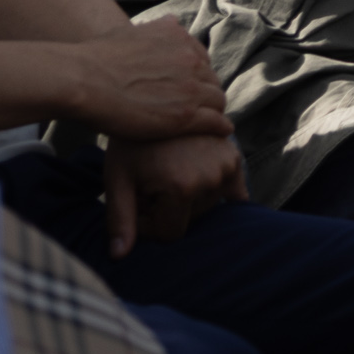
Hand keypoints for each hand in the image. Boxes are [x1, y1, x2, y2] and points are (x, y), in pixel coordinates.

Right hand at [69, 20, 229, 142]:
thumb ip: (156, 30)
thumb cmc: (97, 57)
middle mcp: (191, 59)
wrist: (84, 79)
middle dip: (207, 92)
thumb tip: (171, 22)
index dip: (198, 75)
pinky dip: (221, 127)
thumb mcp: (132, 31)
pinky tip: (222, 132)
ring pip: (217, 101)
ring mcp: (190, 88)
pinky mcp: (186, 116)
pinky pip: (215, 122)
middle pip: (212, 80)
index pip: (202, 59)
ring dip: (215, 110)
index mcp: (179, 38)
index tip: (192, 86)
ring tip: (211, 121)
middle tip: (200, 106)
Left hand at [101, 132, 244, 256]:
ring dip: (187, 200)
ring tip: (167, 175)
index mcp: (182, 187)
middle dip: (167, 211)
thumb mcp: (118, 178)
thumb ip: (119, 219)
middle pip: (190, 220)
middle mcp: (211, 178)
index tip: (136, 206)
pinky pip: (235, 192)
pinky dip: (221, 194)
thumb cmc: (129, 141)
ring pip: (207, 206)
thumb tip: (118, 256)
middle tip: (150, 187)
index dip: (149, 226)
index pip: (170, 233)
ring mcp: (227, 165)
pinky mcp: (235, 156)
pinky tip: (201, 186)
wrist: (151, 97)